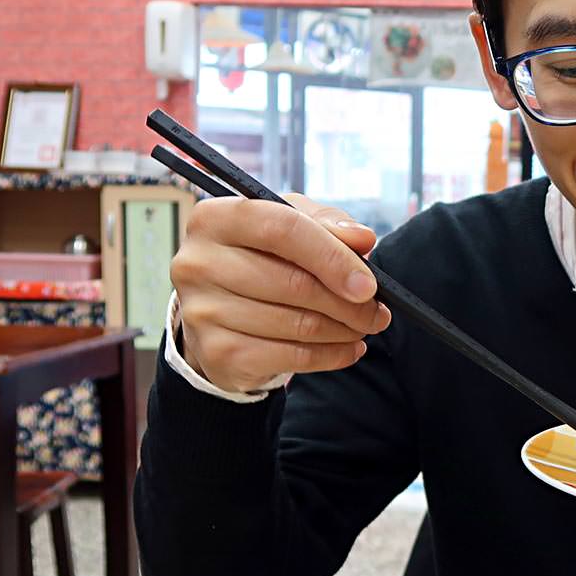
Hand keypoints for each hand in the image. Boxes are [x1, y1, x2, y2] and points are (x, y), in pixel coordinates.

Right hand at [171, 194, 391, 392]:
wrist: (219, 312)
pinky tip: (348, 349)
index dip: (333, 257)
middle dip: (347, 303)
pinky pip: (290, 357)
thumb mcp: (293, 226)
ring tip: (364, 328)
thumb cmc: (262, 258)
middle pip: (292, 282)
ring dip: (343, 330)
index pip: (283, 229)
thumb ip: (328, 225)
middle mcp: (197, 262)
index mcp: (215, 218)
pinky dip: (330, 356)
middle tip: (377, 313)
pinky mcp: (216, 352)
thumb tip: (362, 239)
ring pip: (296, 324)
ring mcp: (202, 310)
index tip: (368, 283)